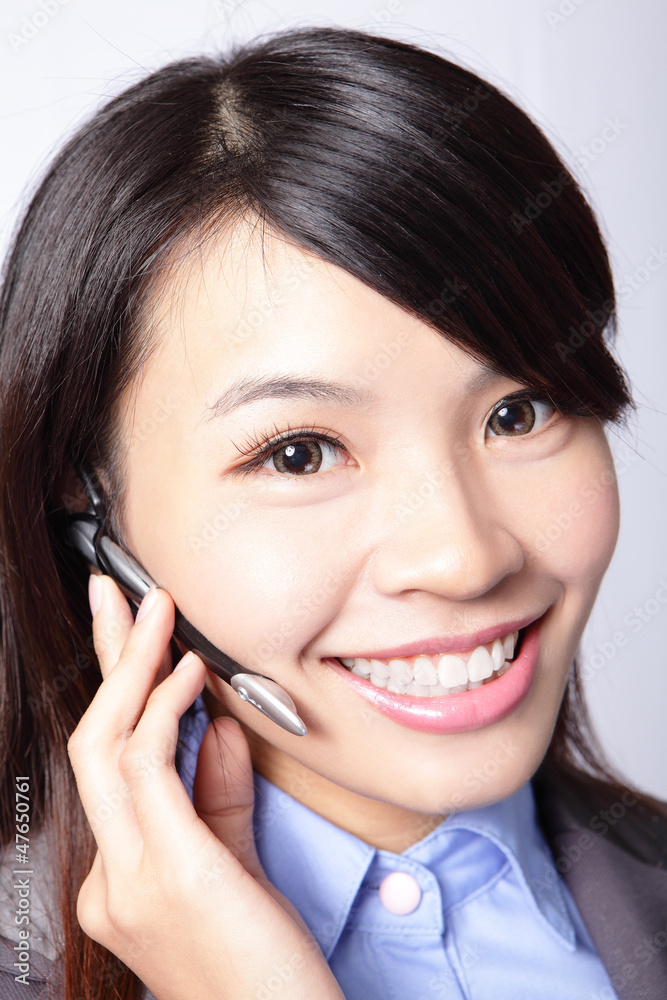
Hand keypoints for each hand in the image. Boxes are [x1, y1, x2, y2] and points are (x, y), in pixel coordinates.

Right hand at [67, 575, 343, 999]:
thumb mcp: (233, 867)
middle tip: (117, 594)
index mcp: (119, 879)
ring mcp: (130, 880)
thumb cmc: (265, 970)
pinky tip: (188, 674)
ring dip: (133, 667)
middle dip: (105, 659)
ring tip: (158, 613)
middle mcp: (110, 879)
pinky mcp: (169, 874)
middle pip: (91, 741)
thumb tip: (221, 726)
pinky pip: (150, 770)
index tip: (131, 637)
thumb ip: (219, 797)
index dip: (115, 690)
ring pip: (107, 746)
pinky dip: (166, 711)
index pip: (109, 763)